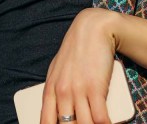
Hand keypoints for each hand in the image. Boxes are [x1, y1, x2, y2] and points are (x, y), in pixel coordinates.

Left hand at [40, 8, 120, 123]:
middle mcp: (62, 92)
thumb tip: (56, 111)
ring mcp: (78, 91)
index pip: (46, 121)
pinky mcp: (96, 88)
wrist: (92, 31)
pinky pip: (101, 118)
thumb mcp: (57, 71)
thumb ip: (55, 91)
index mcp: (50, 89)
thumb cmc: (76, 52)